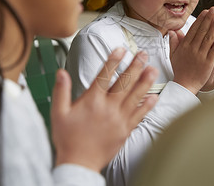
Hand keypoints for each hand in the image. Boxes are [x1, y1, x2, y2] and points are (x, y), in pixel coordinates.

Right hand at [51, 48, 157, 171]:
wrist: (79, 163)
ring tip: (153, 69)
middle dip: (135, 66)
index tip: (121, 49)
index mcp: (92, 100)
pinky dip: (148, 105)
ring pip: (135, 96)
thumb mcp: (58, 113)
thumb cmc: (67, 139)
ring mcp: (119, 118)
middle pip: (124, 82)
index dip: (114, 60)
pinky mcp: (125, 130)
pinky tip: (155, 96)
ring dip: (145, 81)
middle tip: (143, 54)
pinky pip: (139, 115)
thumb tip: (61, 72)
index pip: (105, 75)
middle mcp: (108, 107)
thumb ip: (61, 91)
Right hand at [169, 7, 213, 93]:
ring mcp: (201, 56)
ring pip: (209, 39)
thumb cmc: (179, 70)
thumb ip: (173, 42)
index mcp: (185, 46)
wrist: (184, 85)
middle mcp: (193, 49)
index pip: (194, 29)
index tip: (206, 11)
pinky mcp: (208, 63)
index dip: (201, 19)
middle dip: (209, 19)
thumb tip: (172, 31)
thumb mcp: (173, 55)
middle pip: (202, 31)